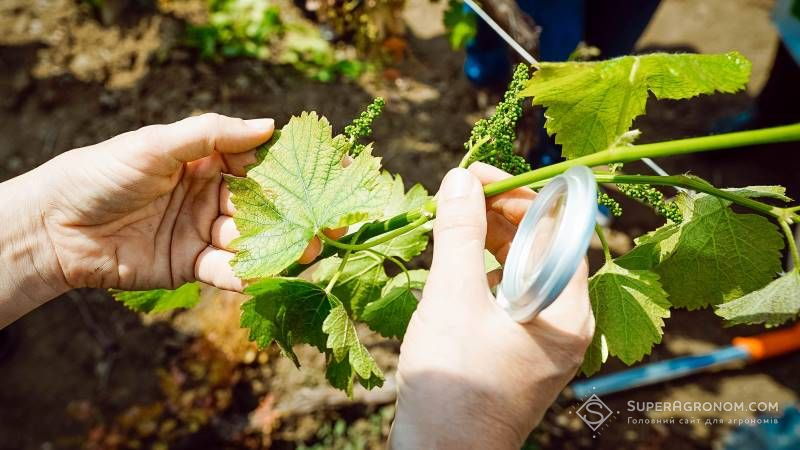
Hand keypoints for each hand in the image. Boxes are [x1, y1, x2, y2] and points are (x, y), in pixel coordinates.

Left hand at [0, 114, 338, 323]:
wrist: (55, 228)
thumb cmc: (102, 173)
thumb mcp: (156, 145)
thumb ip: (212, 134)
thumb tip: (269, 125)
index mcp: (207, 161)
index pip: (261, 163)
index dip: (295, 168)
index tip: (334, 171)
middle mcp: (212, 196)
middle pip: (264, 206)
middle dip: (296, 214)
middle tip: (330, 223)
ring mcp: (204, 232)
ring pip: (251, 239)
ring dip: (279, 246)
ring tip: (306, 250)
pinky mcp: (192, 266)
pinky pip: (227, 271)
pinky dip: (248, 274)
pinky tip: (267, 274)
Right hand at [389, 163, 593, 449]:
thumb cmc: (452, 384)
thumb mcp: (452, 298)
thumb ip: (459, 234)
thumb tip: (460, 179)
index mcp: (567, 310)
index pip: (558, 230)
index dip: (519, 193)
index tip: (476, 175)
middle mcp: (564, 322)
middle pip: (540, 247)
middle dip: (499, 214)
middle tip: (456, 192)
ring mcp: (541, 337)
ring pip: (520, 269)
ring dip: (487, 239)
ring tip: (449, 219)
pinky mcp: (518, 348)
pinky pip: (507, 294)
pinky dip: (481, 270)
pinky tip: (453, 260)